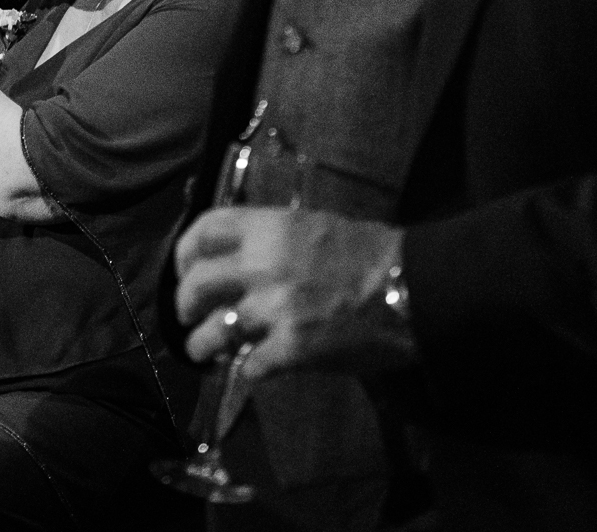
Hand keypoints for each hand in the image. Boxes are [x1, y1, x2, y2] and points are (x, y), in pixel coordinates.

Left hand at [175, 206, 414, 378]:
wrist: (412, 288)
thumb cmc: (370, 254)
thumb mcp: (313, 226)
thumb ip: (271, 239)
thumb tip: (238, 255)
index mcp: (268, 228)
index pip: (203, 232)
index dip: (184, 253)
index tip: (184, 270)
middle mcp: (262, 265)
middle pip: (195, 286)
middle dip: (184, 306)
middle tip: (189, 317)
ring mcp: (274, 309)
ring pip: (211, 333)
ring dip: (201, 346)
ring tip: (204, 352)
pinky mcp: (290, 349)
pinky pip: (249, 366)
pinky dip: (249, 370)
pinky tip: (256, 368)